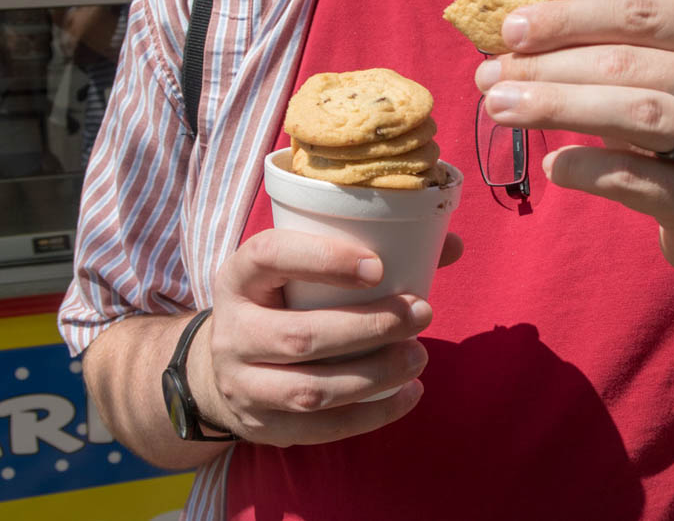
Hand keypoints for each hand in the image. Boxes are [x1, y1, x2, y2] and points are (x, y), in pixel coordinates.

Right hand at [188, 228, 461, 446]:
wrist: (223, 366)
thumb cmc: (283, 302)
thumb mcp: (300, 271)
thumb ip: (369, 253)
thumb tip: (450, 244)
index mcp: (240, 277)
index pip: (271, 256)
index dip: (323, 259)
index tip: (378, 267)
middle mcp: (232, 331)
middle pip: (301, 336)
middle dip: (371, 328)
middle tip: (422, 313)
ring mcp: (241, 384)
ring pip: (310, 389)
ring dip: (375, 374)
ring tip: (418, 357)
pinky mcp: (261, 426)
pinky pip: (319, 429)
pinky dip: (370, 415)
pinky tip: (408, 394)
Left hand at [474, 0, 673, 285]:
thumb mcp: (668, 83)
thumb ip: (614, 55)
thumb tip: (514, 43)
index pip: (639, 14)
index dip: (570, 19)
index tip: (510, 30)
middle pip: (629, 63)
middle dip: (548, 67)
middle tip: (489, 77)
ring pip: (637, 114)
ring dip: (558, 107)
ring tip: (500, 108)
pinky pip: (636, 180)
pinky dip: (586, 168)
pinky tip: (552, 165)